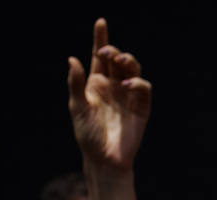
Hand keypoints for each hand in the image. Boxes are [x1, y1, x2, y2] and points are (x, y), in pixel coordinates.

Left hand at [67, 19, 151, 171]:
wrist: (104, 159)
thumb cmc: (88, 136)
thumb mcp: (77, 107)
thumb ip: (75, 83)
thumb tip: (73, 59)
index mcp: (96, 84)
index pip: (99, 57)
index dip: (100, 38)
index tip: (101, 22)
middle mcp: (114, 86)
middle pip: (118, 60)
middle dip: (114, 51)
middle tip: (107, 52)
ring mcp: (128, 96)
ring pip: (133, 69)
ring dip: (127, 61)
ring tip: (119, 61)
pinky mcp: (142, 107)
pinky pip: (144, 88)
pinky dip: (137, 82)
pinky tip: (126, 85)